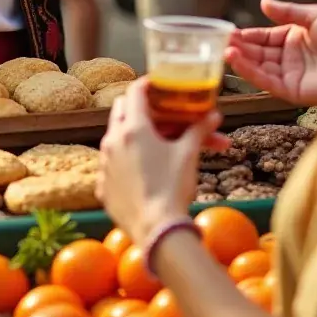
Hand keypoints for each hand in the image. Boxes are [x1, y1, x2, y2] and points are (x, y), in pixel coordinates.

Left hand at [98, 78, 223, 248]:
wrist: (157, 231)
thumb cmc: (173, 187)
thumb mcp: (188, 155)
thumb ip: (199, 130)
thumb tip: (214, 115)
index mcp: (133, 128)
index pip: (135, 92)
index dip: (147, 85)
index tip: (158, 85)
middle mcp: (112, 140)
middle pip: (121, 110)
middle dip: (139, 107)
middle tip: (158, 114)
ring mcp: (103, 163)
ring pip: (113, 137)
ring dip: (131, 135)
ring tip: (154, 145)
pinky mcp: (101, 186)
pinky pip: (110, 165)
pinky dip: (124, 162)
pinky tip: (141, 172)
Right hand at [226, 0, 316, 104]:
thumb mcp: (315, 15)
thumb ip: (287, 11)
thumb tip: (263, 2)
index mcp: (294, 38)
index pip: (263, 37)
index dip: (246, 35)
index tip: (228, 31)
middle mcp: (289, 58)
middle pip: (257, 53)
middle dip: (239, 47)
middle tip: (220, 41)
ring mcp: (290, 75)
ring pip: (259, 67)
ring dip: (241, 60)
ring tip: (225, 50)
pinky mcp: (292, 91)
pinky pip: (267, 81)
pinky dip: (250, 72)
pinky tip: (237, 61)